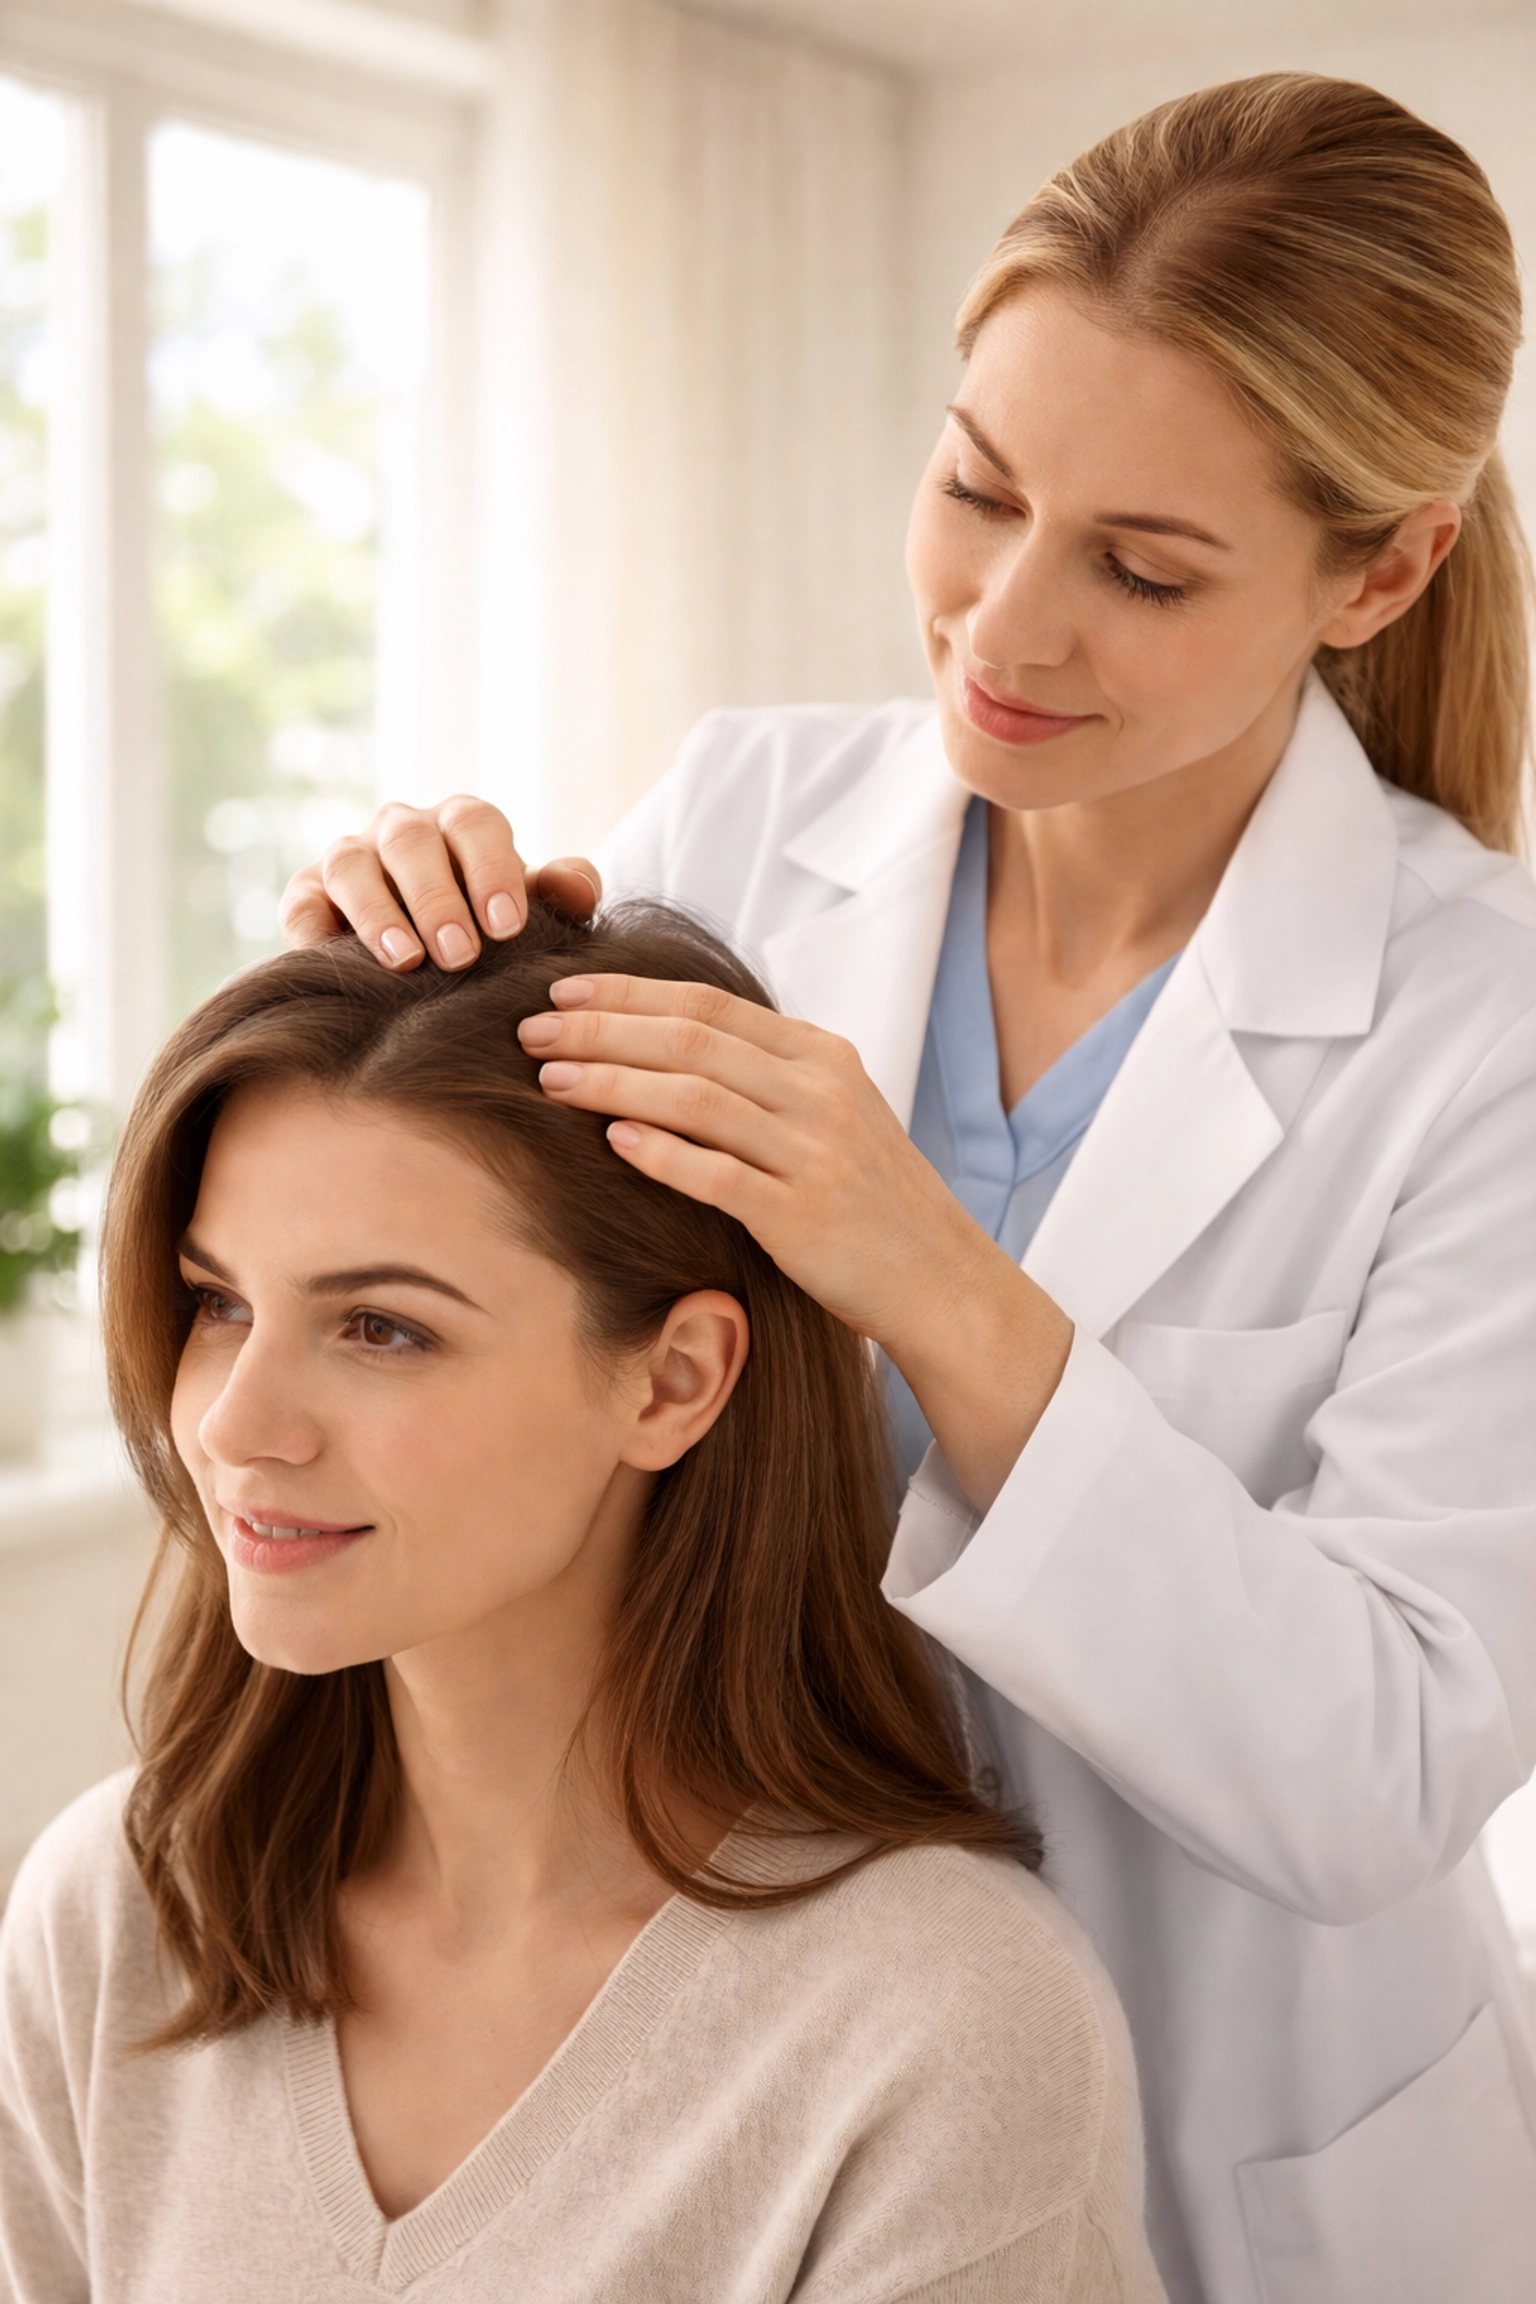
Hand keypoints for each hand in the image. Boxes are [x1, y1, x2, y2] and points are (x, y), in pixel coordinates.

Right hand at [278, 795, 601, 969]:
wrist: (431, 960)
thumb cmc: (491, 929)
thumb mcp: (531, 912)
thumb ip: (563, 894)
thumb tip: (579, 888)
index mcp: (462, 824)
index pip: (476, 825)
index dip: (492, 870)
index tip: (508, 927)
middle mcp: (402, 830)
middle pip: (411, 841)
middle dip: (435, 897)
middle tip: (460, 954)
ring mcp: (350, 858)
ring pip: (352, 865)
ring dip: (377, 913)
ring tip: (404, 961)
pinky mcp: (308, 895)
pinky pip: (303, 904)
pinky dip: (314, 931)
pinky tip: (334, 965)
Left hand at [517, 976, 1072, 1508]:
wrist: (938, 1278)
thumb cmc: (868, 1199)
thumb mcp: (830, 1113)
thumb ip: (763, 1075)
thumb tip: (665, 1042)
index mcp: (820, 1056)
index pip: (708, 1003)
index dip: (627, 992)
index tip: (561, 993)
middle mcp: (820, 1092)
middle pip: (692, 1039)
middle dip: (601, 1029)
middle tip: (530, 1031)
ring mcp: (815, 1152)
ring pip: (697, 1097)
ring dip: (615, 1082)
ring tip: (550, 1081)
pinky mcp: (804, 1215)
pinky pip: (720, 1175)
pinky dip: (663, 1153)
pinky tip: (612, 1141)